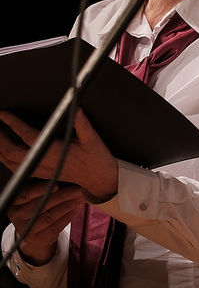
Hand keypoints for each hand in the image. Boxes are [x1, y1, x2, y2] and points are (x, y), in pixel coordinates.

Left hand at [0, 110, 118, 200]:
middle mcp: (43, 163)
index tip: (4, 115)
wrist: (99, 178)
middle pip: (12, 152)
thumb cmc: (96, 160)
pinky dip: (8, 161)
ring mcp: (40, 170)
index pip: (27, 136)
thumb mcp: (92, 139)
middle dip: (0, 139)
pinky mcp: (41, 173)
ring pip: (11, 163)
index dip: (13, 124)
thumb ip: (82, 123)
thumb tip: (75, 109)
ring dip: (1, 151)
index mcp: (53, 153)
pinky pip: (18, 168)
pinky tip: (6, 154)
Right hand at [4, 179, 84, 264]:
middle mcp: (18, 215)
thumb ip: (44, 187)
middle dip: (62, 196)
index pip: (26, 194)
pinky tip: (77, 207)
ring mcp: (28, 228)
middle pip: (41, 205)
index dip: (41, 189)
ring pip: (50, 215)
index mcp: (15, 201)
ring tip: (81, 197)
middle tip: (78, 189)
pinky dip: (69, 215)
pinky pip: (57, 226)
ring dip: (68, 205)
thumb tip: (63, 174)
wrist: (34, 232)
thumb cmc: (37, 207)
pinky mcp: (39, 238)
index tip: (57, 185)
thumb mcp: (34, 196)